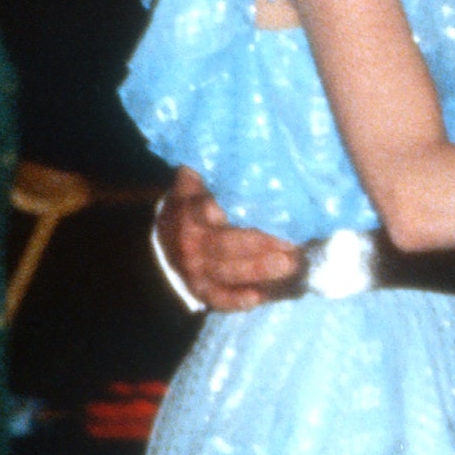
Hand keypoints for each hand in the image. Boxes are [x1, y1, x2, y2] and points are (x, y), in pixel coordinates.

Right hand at [157, 166, 301, 311]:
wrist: (164, 244)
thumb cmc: (189, 207)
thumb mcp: (190, 186)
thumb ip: (204, 174)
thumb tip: (230, 153)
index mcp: (188, 212)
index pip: (197, 209)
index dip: (207, 210)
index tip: (220, 209)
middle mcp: (190, 243)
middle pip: (224, 245)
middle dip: (258, 245)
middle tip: (291, 244)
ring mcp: (195, 270)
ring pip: (228, 273)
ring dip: (260, 271)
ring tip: (291, 265)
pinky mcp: (202, 291)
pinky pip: (220, 299)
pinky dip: (239, 300)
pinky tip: (262, 296)